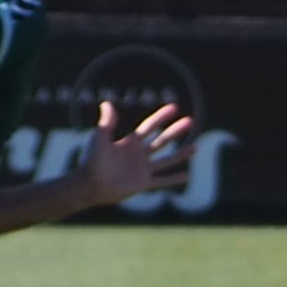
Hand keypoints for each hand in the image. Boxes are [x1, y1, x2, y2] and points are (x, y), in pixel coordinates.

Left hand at [81, 99, 197, 206]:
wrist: (91, 184)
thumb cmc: (93, 160)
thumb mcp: (99, 137)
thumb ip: (107, 122)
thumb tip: (107, 103)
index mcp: (130, 142)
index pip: (150, 126)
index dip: (161, 117)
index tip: (175, 108)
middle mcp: (139, 154)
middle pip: (162, 140)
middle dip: (176, 131)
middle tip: (190, 121)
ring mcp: (143, 169)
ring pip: (167, 160)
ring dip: (181, 154)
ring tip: (195, 148)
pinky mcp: (143, 183)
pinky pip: (162, 180)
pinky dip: (174, 178)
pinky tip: (186, 175)